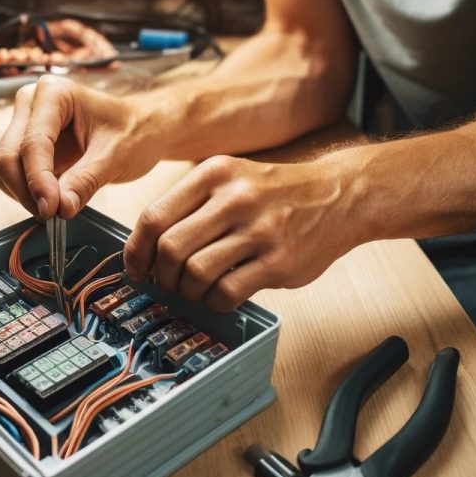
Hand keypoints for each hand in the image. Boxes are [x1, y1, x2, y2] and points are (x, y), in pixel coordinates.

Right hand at [0, 75, 162, 218]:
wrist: (142, 130)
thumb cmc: (133, 132)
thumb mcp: (115, 157)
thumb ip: (86, 181)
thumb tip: (60, 208)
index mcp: (54, 93)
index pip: (33, 142)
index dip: (38, 180)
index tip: (51, 210)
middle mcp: (31, 103)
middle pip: (8, 155)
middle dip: (27, 190)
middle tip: (53, 215)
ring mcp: (25, 124)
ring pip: (4, 168)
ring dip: (24, 194)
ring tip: (58, 207)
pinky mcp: (25, 146)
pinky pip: (11, 176)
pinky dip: (26, 193)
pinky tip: (52, 199)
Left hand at [123, 154, 362, 310]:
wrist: (339, 196)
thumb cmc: (273, 192)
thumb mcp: (229, 178)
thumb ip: (188, 204)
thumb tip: (144, 247)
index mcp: (214, 174)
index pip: (154, 217)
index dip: (136, 251)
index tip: (137, 269)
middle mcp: (234, 198)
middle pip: (171, 248)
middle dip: (161, 275)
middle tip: (167, 283)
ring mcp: (260, 230)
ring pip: (196, 273)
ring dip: (187, 291)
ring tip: (195, 289)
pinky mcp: (279, 262)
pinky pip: (227, 293)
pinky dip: (214, 302)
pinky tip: (220, 295)